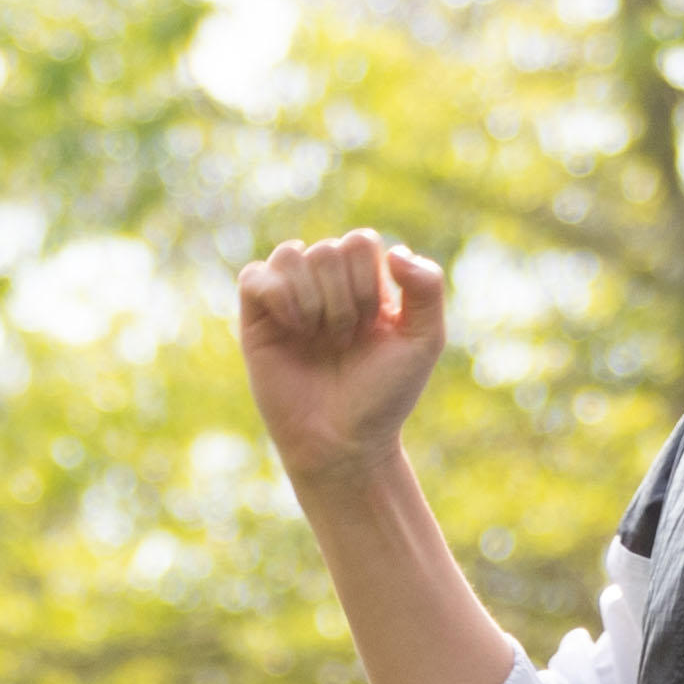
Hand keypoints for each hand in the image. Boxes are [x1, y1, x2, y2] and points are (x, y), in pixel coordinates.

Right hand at [234, 229, 449, 486]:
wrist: (343, 442)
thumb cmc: (384, 395)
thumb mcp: (424, 340)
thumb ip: (427, 286)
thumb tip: (394, 251)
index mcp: (363, 283)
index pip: (359, 241)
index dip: (368, 280)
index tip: (373, 326)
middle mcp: (324, 285)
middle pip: (328, 249)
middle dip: (342, 298)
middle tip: (345, 341)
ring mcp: (289, 299)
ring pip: (292, 255)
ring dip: (312, 300)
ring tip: (317, 338)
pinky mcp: (257, 318)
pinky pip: (256, 276)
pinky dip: (277, 296)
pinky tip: (292, 328)